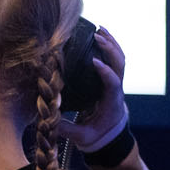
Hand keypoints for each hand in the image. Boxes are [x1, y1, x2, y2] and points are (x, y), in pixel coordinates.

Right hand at [58, 26, 128, 148]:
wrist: (110, 140)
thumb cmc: (96, 139)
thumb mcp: (82, 138)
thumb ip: (66, 129)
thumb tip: (48, 116)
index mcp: (112, 105)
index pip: (113, 85)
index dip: (105, 72)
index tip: (94, 61)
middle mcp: (117, 92)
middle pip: (121, 66)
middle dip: (110, 50)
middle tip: (96, 36)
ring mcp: (116, 86)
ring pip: (120, 61)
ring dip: (112, 44)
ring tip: (101, 29)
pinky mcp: (110, 82)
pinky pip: (115, 61)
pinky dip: (110, 47)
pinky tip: (101, 37)